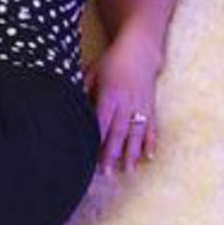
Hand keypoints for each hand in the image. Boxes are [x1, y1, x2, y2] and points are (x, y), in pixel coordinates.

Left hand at [82, 35, 158, 175]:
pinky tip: (149, 156)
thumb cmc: (112, 61)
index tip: (90, 156)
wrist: (140, 51)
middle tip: (107, 173)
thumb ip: (83, 88)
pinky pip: (152, 126)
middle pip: (119, 131)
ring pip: (136, 132)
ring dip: (132, 152)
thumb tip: (71, 104)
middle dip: (113, 153)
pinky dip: (151, 142)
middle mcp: (126, 102)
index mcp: (110, 93)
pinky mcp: (151, 106)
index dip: (96, 139)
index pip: (102, 121)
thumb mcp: (94, 71)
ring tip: (128, 170)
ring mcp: (140, 105)